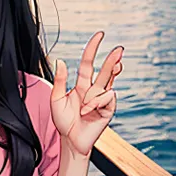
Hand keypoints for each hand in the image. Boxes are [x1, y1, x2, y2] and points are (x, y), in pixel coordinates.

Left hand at [50, 31, 123, 156]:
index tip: (100, 35)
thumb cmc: (63, 120)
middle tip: (119, 49)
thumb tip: (60, 61)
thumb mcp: (56, 98)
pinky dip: (96, 102)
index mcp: (81, 85)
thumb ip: (59, 80)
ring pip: (109, 82)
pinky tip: (87, 110)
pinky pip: (107, 98)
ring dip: (107, 78)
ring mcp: (102, 100)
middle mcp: (93, 90)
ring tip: (94, 93)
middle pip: (104, 71)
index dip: (93, 49)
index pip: (88, 63)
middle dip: (112, 59)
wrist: (70, 140)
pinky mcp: (108, 110)